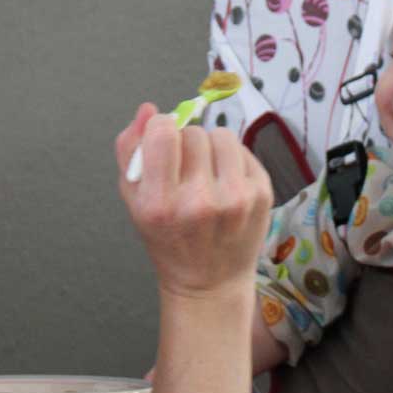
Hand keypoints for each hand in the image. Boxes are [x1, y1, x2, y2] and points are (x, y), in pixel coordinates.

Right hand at [115, 103, 272, 299]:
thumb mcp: (134, 201)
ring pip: (222, 135)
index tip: (162, 141)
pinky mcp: (261, 195)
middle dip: (186, 143)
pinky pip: (243, 150)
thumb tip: (148, 110)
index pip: (163, 132)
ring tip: (206, 174)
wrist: (209, 282)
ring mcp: (235, 199)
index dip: (160, 129)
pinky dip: (232, 160)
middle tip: (185, 171)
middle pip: (193, 132)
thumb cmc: (167, 239)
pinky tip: (225, 184)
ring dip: (211, 148)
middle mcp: (199, 202)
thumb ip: (131, 151)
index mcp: (160, 204)